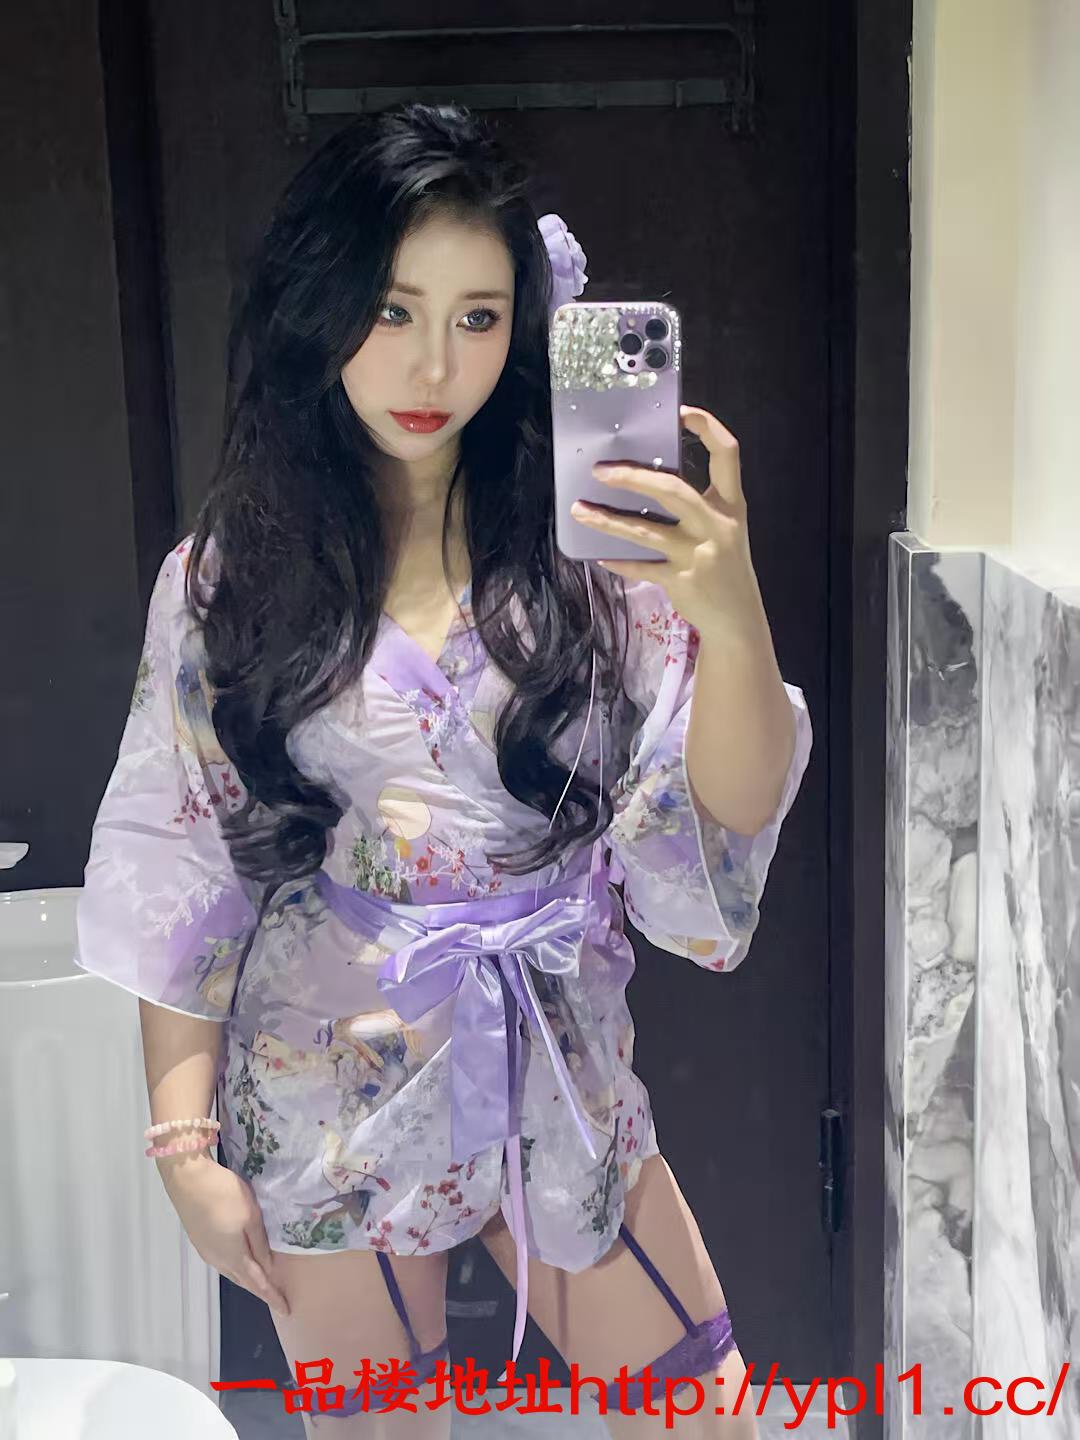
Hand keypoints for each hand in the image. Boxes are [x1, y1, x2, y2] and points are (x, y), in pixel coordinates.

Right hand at [162, 1155, 290, 1316]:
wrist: (188, 1180)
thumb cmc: (224, 1196)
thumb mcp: (251, 1217)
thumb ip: (259, 1244)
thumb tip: (268, 1267)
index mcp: (233, 1257)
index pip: (258, 1283)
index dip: (272, 1297)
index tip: (286, 1310)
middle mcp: (218, 1260)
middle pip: (243, 1281)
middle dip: (260, 1290)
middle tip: (276, 1296)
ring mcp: (206, 1251)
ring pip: (231, 1272)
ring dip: (247, 1279)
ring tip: (262, 1281)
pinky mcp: (200, 1240)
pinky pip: (222, 1262)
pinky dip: (236, 1268)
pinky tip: (241, 1262)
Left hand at [570, 404, 763, 640]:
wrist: (738, 619)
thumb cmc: (724, 566)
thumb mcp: (723, 529)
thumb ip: (697, 505)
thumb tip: (646, 479)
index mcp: (731, 505)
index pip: (727, 454)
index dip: (707, 427)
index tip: (681, 411)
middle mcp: (717, 525)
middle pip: (674, 489)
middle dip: (634, 478)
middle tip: (601, 471)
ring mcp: (698, 555)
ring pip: (646, 531)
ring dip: (608, 520)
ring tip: (580, 510)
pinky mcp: (681, 581)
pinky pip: (641, 566)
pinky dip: (618, 561)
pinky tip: (599, 554)